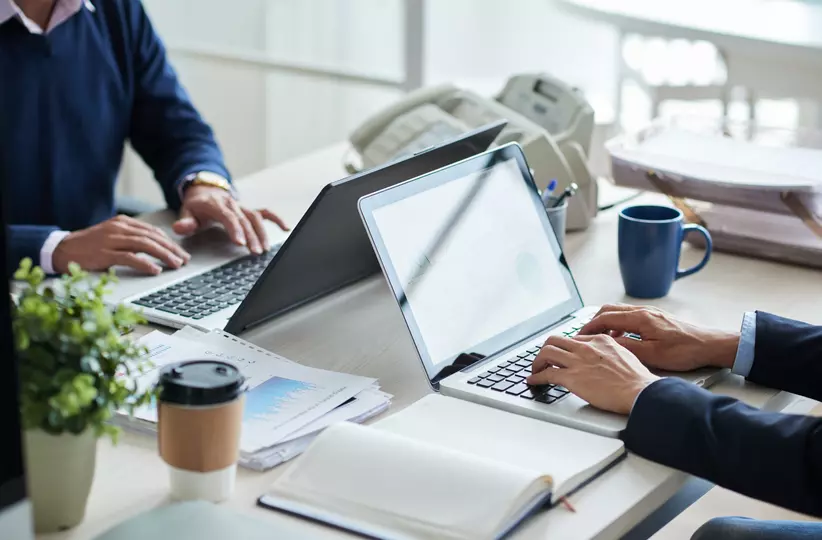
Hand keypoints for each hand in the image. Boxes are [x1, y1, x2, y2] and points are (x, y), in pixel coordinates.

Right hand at [52, 215, 190, 274]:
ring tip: (175, 264)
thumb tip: (158, 245)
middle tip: (184, 259)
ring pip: (144, 245)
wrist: (62, 249)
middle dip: (171, 249)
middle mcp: (119, 228)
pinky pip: (129, 257)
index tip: (181, 252)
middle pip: (152, 237)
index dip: (170, 242)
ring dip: (163, 255)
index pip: (152, 231)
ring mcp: (111, 240)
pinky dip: (144, 263)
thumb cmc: (90, 245)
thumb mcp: (113, 236)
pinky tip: (155, 269)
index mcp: (123, 222)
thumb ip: (133, 237)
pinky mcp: (104, 253)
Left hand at [172, 186, 288, 254]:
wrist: (204, 191)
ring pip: (256, 218)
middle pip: (244, 220)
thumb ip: (185, 222)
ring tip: (264, 249)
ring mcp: (242, 206)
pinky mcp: (249, 209)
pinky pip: (265, 212)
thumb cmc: (196, 207)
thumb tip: (180, 228)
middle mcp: (231, 204)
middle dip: (251, 236)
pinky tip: (285, 228)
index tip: (240, 242)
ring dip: (262, 233)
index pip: (228, 216)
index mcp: (216, 204)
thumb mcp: (186, 213)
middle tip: (254, 252)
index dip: (235, 229)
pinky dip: (276, 219)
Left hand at [526, 334, 659, 414]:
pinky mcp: (572, 378)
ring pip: (546, 353)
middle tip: (544, 359)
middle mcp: (586, 347)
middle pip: (555, 340)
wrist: (639, 391)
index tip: (561, 354)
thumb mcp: (624, 355)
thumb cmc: (636, 379)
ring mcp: (577, 362)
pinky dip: (536, 377)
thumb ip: (610, 352)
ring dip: (537, 362)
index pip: (574, 339)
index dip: (564, 348)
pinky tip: (533, 381)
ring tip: (536, 369)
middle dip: (546, 350)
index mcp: (600, 340)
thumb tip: (604, 359)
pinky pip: (547, 374)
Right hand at [578, 304, 738, 371]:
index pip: (605, 317)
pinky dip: (618, 324)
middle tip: (584, 335)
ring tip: (599, 338)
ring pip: (619, 312)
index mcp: (640, 318)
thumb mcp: (652, 354)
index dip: (588, 327)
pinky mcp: (656, 317)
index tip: (578, 336)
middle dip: (593, 321)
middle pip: (609, 310)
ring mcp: (650, 312)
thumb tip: (607, 343)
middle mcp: (644, 311)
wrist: (709, 345)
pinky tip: (621, 338)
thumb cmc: (685, 350)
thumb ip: (627, 346)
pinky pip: (629, 316)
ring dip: (606, 323)